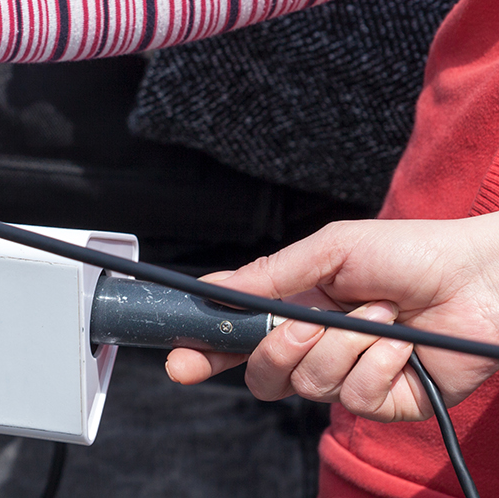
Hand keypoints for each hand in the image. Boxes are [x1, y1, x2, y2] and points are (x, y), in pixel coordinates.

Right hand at [165, 214, 498, 421]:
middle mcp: (317, 347)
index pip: (237, 338)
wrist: (481, 278)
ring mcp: (351, 376)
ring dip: (344, 345)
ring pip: (308, 385)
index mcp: (295, 308)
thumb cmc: (411, 253)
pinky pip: (354, 397)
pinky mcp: (386, 401)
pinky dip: (377, 363)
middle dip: (274, 352)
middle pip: (262, 376)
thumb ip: (270, 274)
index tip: (181, 361)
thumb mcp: (330, 250)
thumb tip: (216, 289)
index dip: (205, 352)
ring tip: (380, 313)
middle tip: (301, 325)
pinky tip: (400, 341)